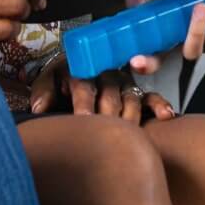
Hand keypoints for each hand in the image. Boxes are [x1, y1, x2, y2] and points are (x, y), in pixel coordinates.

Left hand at [27, 53, 173, 120]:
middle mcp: (104, 75)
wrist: (76, 83)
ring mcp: (123, 84)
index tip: (83, 120)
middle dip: (107, 114)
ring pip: (131, 97)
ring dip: (130, 115)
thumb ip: (42, 93)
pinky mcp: (139, 94)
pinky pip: (152, 98)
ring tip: (128, 134)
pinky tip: (165, 116)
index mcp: (81, 70)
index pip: (83, 84)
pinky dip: (159, 105)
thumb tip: (39, 108)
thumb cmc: (61, 84)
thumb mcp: (47, 82)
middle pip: (110, 93)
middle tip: (106, 132)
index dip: (83, 102)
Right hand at [123, 0, 204, 75]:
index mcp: (169, 28)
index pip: (146, 42)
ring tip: (201, 7)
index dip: (134, 47)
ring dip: (194, 30)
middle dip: (149, 62)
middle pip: (161, 60)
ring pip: (192, 50)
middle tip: (139, 59)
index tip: (126, 49)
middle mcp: (183, 41)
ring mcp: (204, 45)